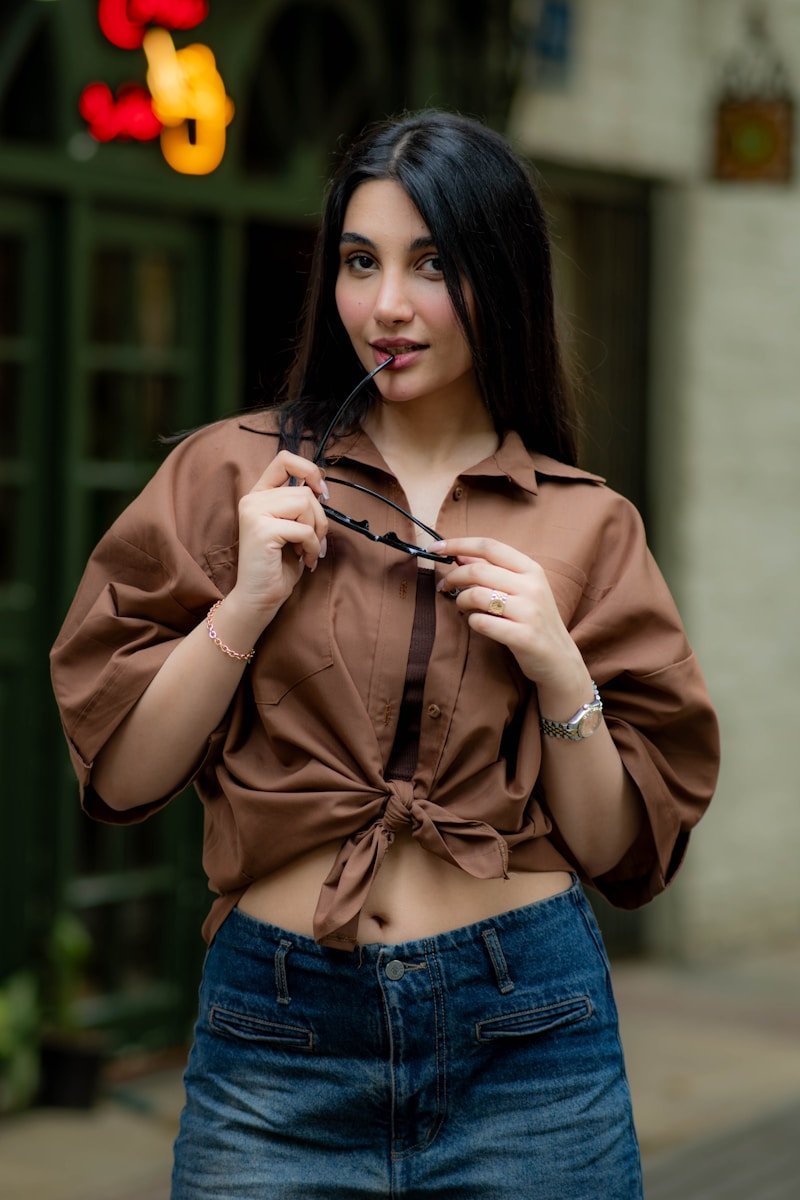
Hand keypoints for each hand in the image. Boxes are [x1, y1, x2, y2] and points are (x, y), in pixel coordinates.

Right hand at [229, 451, 328, 619]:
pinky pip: (304, 530)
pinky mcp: (261, 529)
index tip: (321, 492)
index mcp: (259, 495)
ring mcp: (254, 512)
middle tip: (314, 542)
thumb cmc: (278, 565)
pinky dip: (313, 547)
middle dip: (319, 519)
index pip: (284, 460)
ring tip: (307, 551)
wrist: (259, 598)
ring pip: (305, 506)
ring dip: (316, 532)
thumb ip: (300, 505)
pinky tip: (305, 560)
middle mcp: (252, 499)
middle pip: (304, 491)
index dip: (309, 471)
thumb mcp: (292, 527)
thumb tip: (320, 489)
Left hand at [433, 537, 585, 693]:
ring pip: (477, 595)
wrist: (559, 659)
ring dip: (460, 600)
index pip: (489, 546)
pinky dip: (471, 621)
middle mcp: (532, 586)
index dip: (458, 544)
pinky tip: (477, 623)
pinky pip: (482, 622)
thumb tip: (461, 554)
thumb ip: (493, 570)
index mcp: (531, 569)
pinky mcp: (524, 636)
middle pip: (478, 570)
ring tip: (462, 606)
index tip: (436, 548)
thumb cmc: (534, 620)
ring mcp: (530, 611)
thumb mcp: (522, 589)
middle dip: (453, 577)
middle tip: (443, 586)